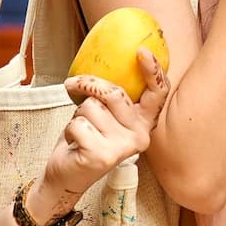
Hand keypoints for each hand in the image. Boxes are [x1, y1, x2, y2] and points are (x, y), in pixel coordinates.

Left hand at [39, 48, 168, 207]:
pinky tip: (75, 143)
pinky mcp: (102, 156)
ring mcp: (123, 148)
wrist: (67, 174)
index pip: (158, 93)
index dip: (153, 70)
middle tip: (74, 84)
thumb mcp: (104, 112)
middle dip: (90, 86)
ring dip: (78, 114)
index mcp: (144, 122)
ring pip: (92, 107)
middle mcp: (140, 135)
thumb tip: (106, 57)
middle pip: (115, 93)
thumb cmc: (87, 137)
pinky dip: (70, 128)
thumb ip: (112, 94)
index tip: (141, 51)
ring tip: (82, 128)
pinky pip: (79, 123)